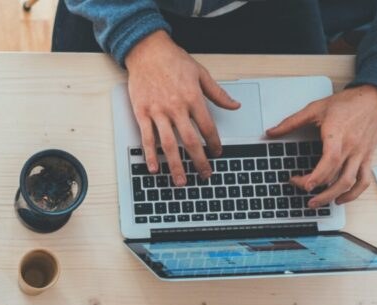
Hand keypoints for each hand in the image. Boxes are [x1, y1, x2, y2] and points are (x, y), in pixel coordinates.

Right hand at [124, 31, 239, 186]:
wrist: (148, 51)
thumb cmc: (173, 60)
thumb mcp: (201, 73)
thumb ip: (218, 93)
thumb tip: (234, 105)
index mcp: (192, 98)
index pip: (207, 127)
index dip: (214, 143)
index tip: (217, 153)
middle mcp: (176, 108)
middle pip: (190, 141)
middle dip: (199, 161)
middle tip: (204, 174)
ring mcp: (158, 112)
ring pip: (169, 144)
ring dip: (175, 165)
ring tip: (181, 181)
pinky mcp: (142, 113)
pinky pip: (147, 138)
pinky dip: (150, 155)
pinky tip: (154, 168)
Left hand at [266, 85, 376, 207]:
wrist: (376, 98)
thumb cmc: (348, 103)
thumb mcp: (316, 108)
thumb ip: (292, 122)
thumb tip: (271, 132)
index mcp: (338, 135)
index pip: (330, 161)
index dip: (316, 176)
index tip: (302, 183)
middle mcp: (351, 147)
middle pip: (336, 176)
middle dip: (317, 189)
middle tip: (301, 190)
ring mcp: (361, 154)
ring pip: (350, 182)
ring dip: (332, 196)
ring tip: (317, 203)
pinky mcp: (367, 157)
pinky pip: (364, 180)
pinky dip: (354, 193)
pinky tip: (340, 198)